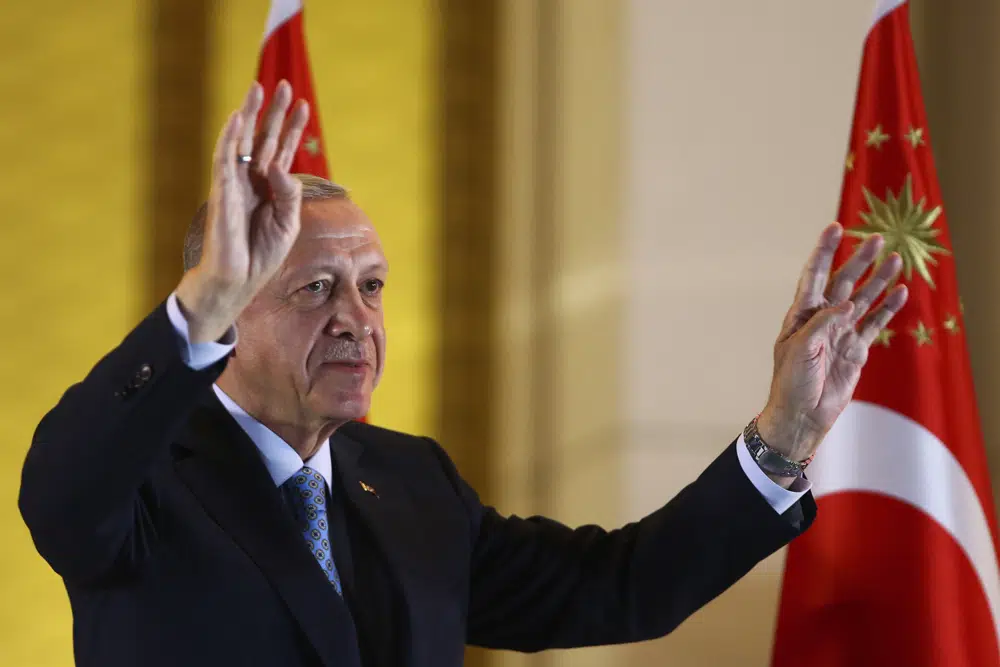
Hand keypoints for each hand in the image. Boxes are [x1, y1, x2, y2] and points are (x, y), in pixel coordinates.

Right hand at [176, 80, 309, 342]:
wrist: (239, 279)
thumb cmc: (262, 255)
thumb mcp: (287, 224)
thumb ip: (289, 194)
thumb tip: (279, 166)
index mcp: (270, 188)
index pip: (283, 150)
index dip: (293, 128)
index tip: (304, 104)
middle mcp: (252, 180)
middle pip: (265, 138)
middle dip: (275, 112)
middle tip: (285, 84)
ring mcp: (235, 183)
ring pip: (243, 140)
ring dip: (251, 113)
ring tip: (260, 87)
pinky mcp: (222, 192)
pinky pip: (224, 159)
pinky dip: (229, 137)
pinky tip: (237, 116)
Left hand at [756, 222, 907, 469]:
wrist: (802, 414)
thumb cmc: (791, 381)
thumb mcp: (799, 349)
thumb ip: (823, 324)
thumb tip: (849, 304)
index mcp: (801, 314)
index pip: (813, 275)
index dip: (823, 251)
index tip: (835, 228)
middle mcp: (822, 318)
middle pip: (843, 282)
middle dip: (858, 260)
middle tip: (876, 239)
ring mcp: (841, 332)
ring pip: (863, 299)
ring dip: (877, 280)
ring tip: (894, 259)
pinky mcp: (857, 349)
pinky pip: (875, 323)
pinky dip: (887, 308)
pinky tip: (900, 291)